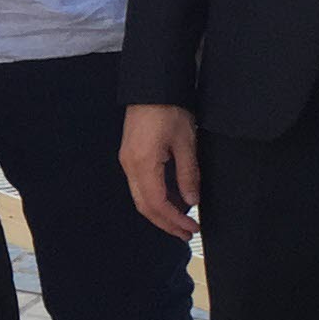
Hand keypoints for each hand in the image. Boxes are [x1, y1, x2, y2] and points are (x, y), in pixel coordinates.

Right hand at [120, 103, 202, 239]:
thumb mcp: (186, 142)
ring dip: (160, 212)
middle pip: (144, 206)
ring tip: (181, 221)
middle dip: (165, 223)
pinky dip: (155, 198)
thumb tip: (191, 201)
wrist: (152, 85)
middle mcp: (130, 165)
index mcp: (143, 163)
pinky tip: (171, 200)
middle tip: (185, 234)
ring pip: (140, 197)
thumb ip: (188, 174)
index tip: (191, 229)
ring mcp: (127, 160)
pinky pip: (140, 185)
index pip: (157, 203)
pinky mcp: (130, 155)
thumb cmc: (169, 109)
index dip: (174, 220)